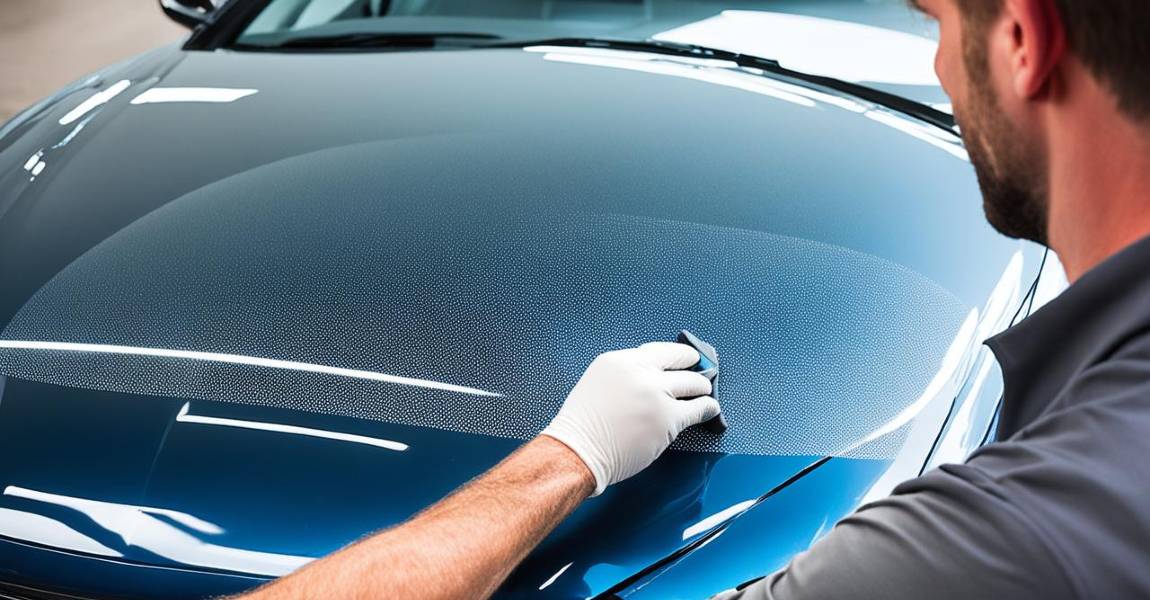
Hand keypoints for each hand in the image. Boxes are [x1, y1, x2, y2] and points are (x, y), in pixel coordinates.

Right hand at [541, 342, 721, 495]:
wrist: (578, 452)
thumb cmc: (583, 427)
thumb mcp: (599, 383)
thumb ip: (627, 376)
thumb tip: (656, 379)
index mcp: (619, 360)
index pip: (659, 350)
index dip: (678, 356)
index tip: (687, 359)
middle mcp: (639, 372)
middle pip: (680, 362)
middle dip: (694, 370)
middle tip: (701, 376)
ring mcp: (655, 393)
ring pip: (694, 384)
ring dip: (702, 389)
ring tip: (705, 394)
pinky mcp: (668, 418)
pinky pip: (698, 409)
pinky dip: (708, 408)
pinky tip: (710, 410)